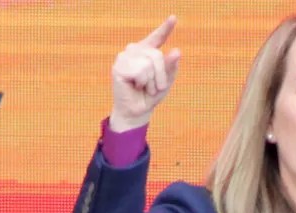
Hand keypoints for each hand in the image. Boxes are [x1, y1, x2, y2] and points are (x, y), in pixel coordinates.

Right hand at [110, 15, 181, 130]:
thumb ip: (171, 66)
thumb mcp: (166, 81)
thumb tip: (177, 50)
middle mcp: (135, 50)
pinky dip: (142, 82)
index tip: (173, 18)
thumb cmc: (150, 96)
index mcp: (147, 52)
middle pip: (157, 55)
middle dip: (160, 75)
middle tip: (155, 88)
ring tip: (144, 87)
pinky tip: (134, 86)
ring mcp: (125, 57)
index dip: (165, 28)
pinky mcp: (119, 66)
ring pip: (148, 63)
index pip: (157, 37)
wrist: (137, 111)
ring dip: (151, 81)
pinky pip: (139, 71)